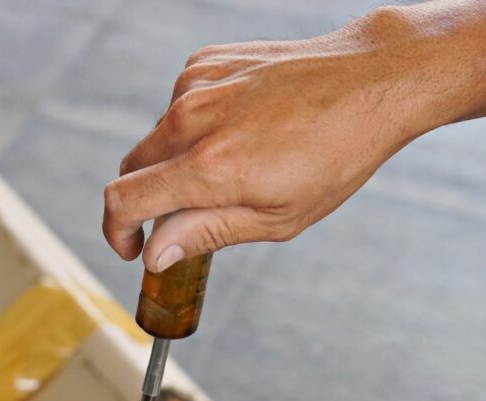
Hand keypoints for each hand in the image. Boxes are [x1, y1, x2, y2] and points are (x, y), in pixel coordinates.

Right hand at [103, 0, 485, 271]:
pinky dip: (191, 131)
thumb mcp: (277, 218)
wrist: (370, 80)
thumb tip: (157, 254)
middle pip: (131, 171)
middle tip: (180, 223)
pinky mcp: (205, 61)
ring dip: (172, 166)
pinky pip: (177, 109)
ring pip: (155, 140)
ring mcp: (196, 84)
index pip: (124, 201)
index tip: (131, 249)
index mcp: (210, 167)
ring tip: (228, 172)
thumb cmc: (334, 157)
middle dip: (145, 205)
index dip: (116, 233)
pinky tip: (235, 134)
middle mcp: (192, 119)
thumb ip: (206, 234)